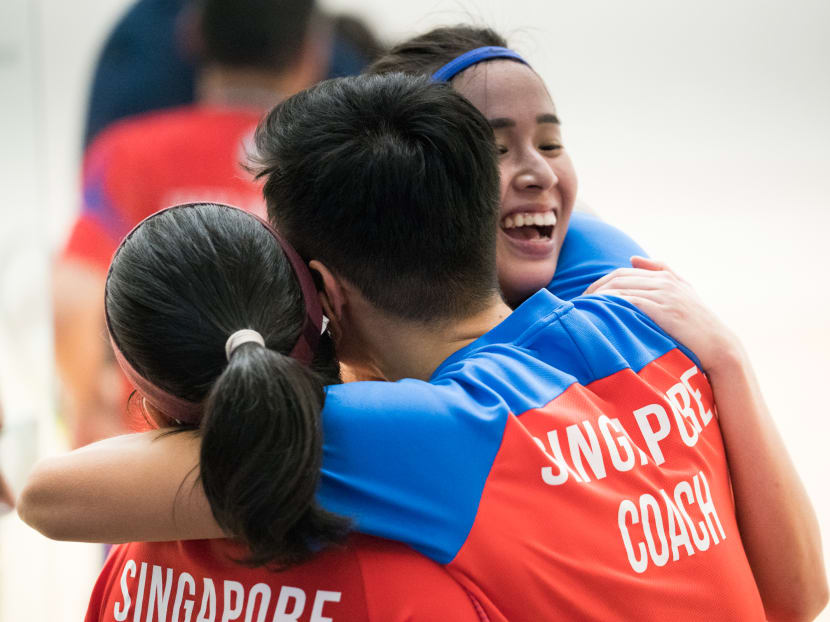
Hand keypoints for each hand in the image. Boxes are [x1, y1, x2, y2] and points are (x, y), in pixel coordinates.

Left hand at [584, 257, 740, 372]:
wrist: (718, 346)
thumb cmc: (697, 323)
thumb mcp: (683, 292)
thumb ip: (660, 271)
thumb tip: (633, 258)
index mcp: (665, 277)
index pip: (622, 273)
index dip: (600, 283)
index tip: (586, 296)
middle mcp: (663, 282)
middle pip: (617, 279)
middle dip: (594, 290)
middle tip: (579, 304)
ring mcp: (664, 295)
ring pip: (621, 289)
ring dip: (598, 298)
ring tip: (583, 309)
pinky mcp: (663, 310)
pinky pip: (629, 302)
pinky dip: (611, 305)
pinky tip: (599, 313)